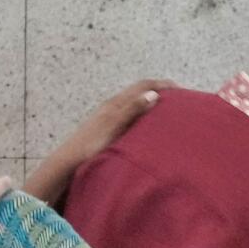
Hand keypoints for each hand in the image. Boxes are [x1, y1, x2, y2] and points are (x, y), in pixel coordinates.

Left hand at [50, 78, 173, 165]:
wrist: (69, 162)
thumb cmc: (91, 144)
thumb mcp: (114, 125)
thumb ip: (132, 109)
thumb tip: (154, 94)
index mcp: (116, 103)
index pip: (142, 86)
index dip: (161, 84)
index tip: (180, 89)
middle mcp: (112, 106)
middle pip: (138, 93)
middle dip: (157, 92)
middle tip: (177, 100)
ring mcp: (108, 117)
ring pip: (134, 104)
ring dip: (150, 103)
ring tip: (165, 112)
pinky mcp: (107, 130)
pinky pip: (129, 116)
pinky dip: (142, 115)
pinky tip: (146, 127)